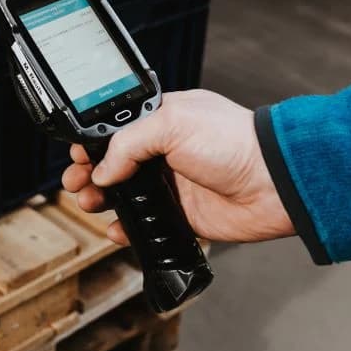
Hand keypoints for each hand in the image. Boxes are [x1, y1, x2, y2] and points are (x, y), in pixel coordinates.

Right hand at [62, 90, 294, 245]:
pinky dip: (128, 229)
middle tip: (76, 182)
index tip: (77, 156)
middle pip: (115, 165)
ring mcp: (174, 184)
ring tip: (90, 204)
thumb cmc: (233, 142)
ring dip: (102, 201)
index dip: (93, 144)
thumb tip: (103, 169)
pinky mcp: (184, 215)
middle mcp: (166, 151)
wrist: (274, 183)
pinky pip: (147, 225)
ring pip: (127, 196)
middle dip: (90, 174)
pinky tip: (117, 229)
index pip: (117, 131)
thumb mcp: (172, 124)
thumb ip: (128, 143)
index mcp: (163, 120)